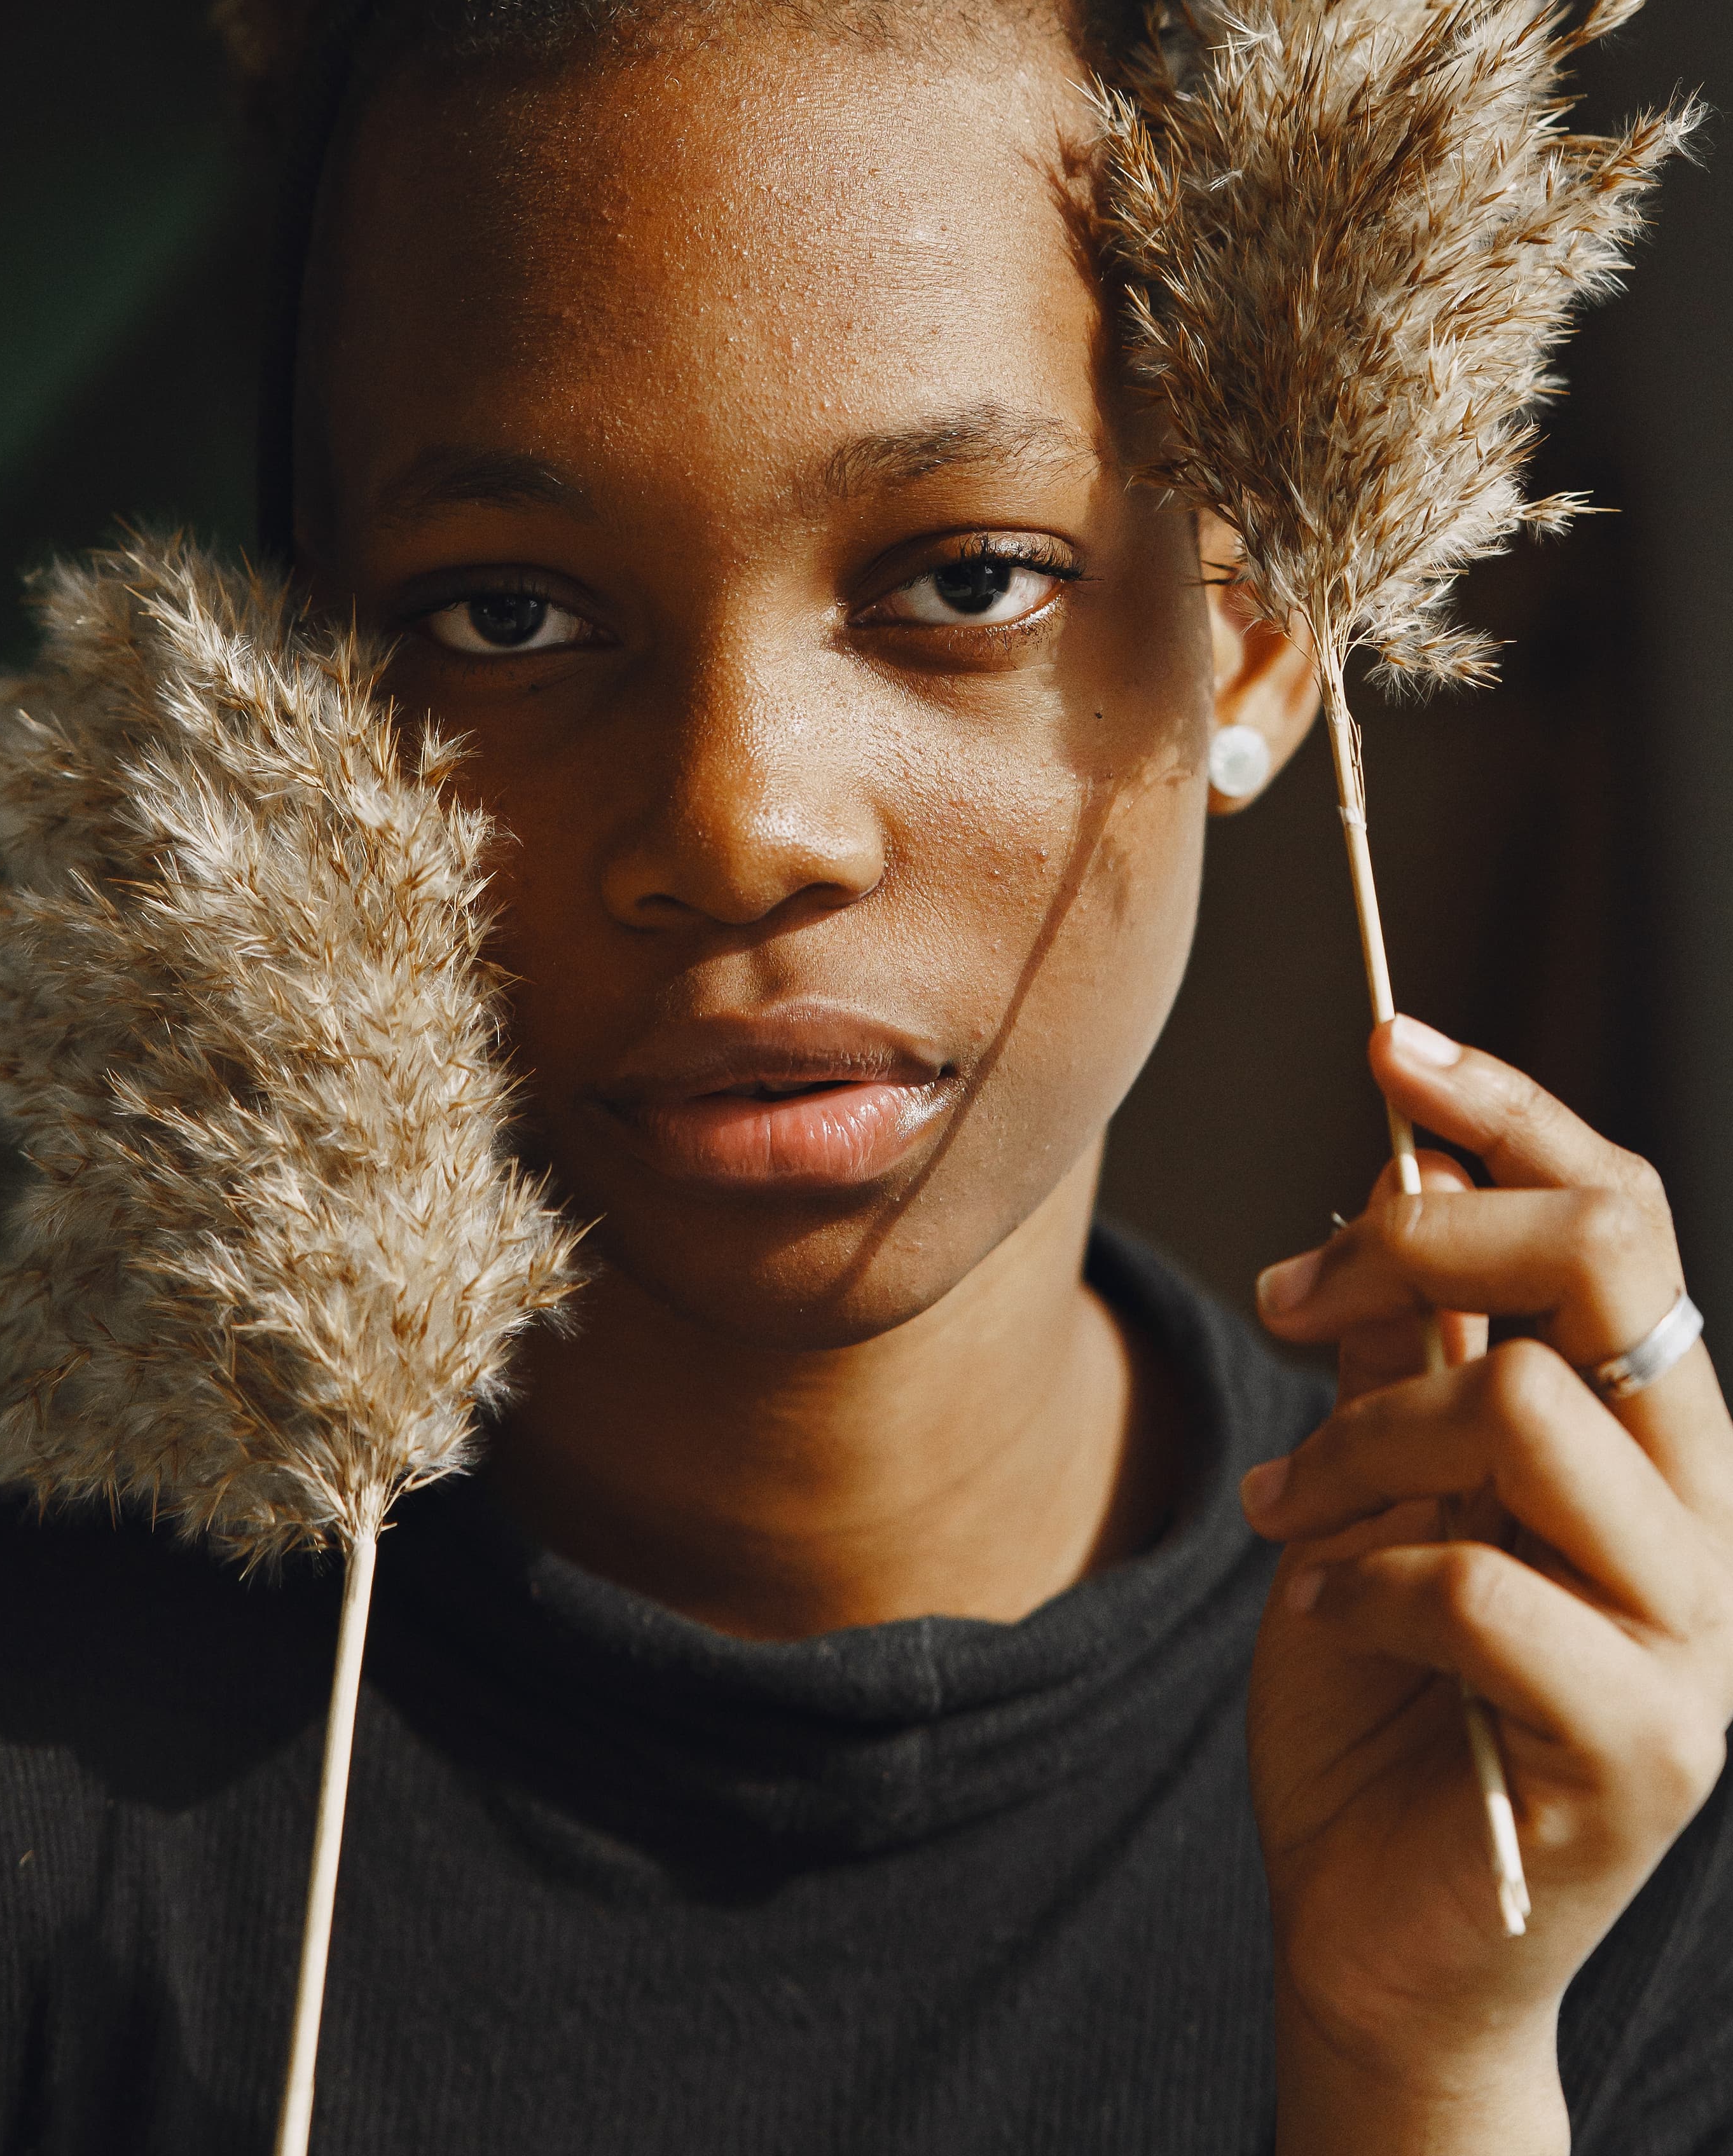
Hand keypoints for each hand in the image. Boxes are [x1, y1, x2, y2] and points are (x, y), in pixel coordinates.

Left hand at [1242, 1016, 1732, 2150]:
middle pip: (1606, 1264)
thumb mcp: (1373, 1477)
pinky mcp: (1643, 1753)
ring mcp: (1692, 1640)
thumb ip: (1405, 1340)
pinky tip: (1327, 1615)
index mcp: (1651, 1436)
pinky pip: (1480, 1580)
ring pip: (1522, 1407)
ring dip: (1363, 1437)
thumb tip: (1395, 1161)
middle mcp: (1703, 1517)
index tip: (1390, 1043)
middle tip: (1291, 1298)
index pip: (1626, 1213)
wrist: (1379, 1937)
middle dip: (1423, 1241)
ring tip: (1293, 1509)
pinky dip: (1365, 1577)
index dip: (1510, 1112)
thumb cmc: (1382, 1698)